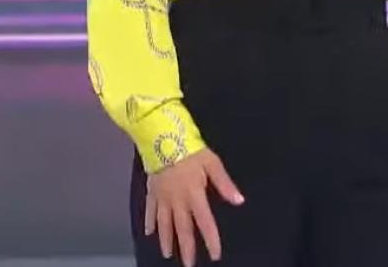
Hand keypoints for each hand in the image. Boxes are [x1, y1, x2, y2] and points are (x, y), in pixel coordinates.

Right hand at [143, 149, 243, 266]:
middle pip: (182, 228)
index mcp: (194, 194)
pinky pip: (149, 209)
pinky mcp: (151, 189)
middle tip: (188, 264)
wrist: (159, 135)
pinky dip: (149, 221)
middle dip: (186, 247)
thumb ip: (224, 183)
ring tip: (167, 254)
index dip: (211, 239)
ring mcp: (162, 196)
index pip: (205, 222)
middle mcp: (177, 200)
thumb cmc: (189, 148)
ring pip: (164, 223)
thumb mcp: (211, 162)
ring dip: (167, 239)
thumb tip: (239, 201)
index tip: (215, 254)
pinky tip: (148, 232)